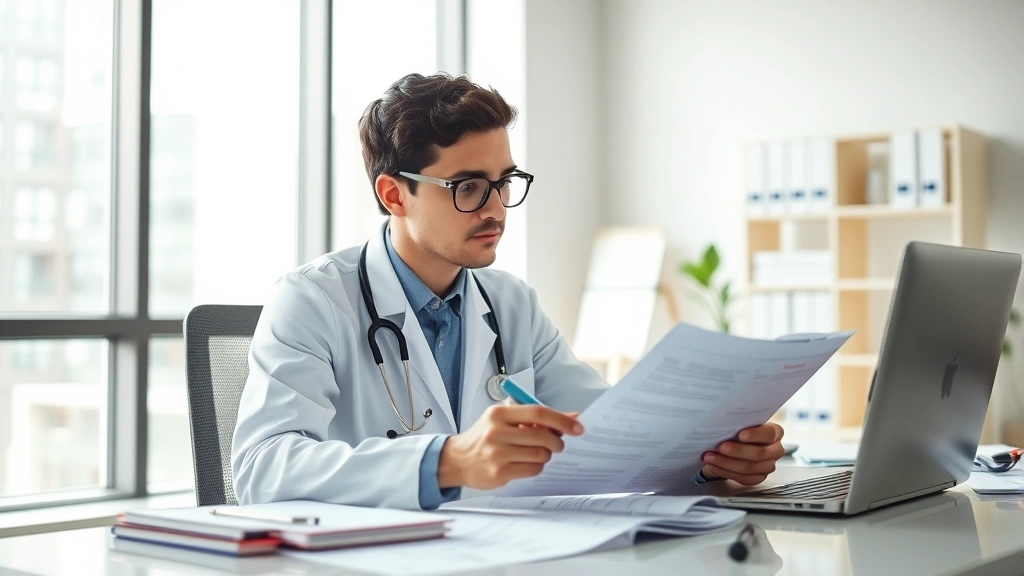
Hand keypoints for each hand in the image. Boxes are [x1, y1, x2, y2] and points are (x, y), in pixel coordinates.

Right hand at [437, 404, 583, 490]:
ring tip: (538, 453)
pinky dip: (536, 467)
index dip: (561, 420)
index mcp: (499, 414)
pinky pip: (532, 470)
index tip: (577, 427)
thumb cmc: (485, 437)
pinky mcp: (499, 473)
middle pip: (542, 435)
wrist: (457, 459)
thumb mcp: (505, 420)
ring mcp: (497, 454)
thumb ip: (535, 418)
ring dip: (546, 455)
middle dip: (557, 442)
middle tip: (558, 445)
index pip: (538, 412)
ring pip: (539, 454)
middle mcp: (496, 432)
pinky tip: (527, 463)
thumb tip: (572, 417)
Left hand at [700, 423, 784, 485]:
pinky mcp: (759, 477)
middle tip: (721, 447)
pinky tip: (715, 466)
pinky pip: (743, 478)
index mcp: (774, 433)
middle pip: (759, 453)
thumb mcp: (740, 422)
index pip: (769, 433)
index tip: (740, 435)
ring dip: (727, 463)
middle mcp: (775, 450)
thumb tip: (721, 420)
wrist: (734, 443)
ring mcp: (768, 466)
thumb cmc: (739, 430)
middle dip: (737, 451)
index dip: (755, 435)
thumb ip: (738, 422)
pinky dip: (726, 472)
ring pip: (749, 468)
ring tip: (711, 457)